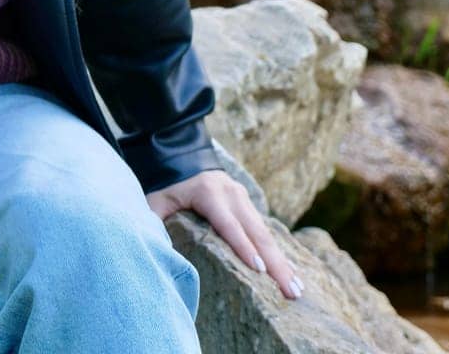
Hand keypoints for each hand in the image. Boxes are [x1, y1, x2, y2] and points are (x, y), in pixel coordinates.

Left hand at [145, 169, 303, 300]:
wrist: (183, 157)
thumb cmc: (167, 186)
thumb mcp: (155, 200)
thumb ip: (153, 220)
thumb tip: (152, 249)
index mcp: (208, 194)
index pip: (228, 225)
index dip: (243, 247)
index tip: (259, 270)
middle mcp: (232, 195)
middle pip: (256, 233)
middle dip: (275, 264)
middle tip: (291, 291)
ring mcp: (244, 199)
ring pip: (267, 234)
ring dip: (283, 262)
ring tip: (297, 288)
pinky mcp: (249, 206)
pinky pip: (267, 232)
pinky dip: (279, 254)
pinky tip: (292, 273)